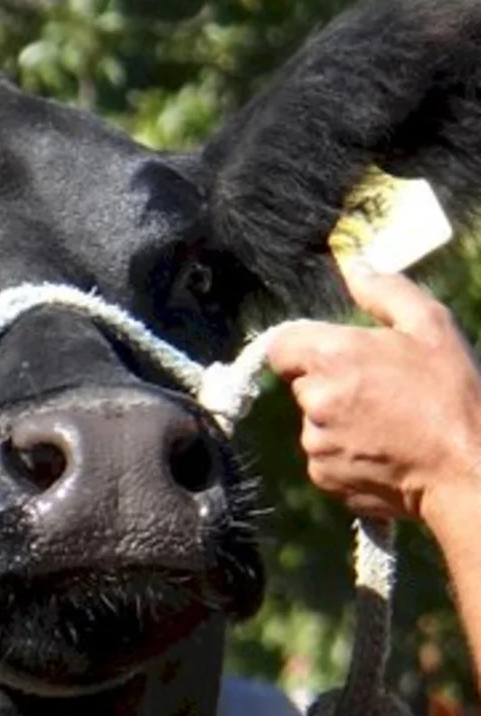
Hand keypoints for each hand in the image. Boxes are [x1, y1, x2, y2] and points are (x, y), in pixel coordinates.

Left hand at [266, 266, 480, 526]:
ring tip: (389, 423)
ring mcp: (315, 442)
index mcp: (330, 357)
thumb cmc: (452, 396)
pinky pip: (325, 455)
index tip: (337, 356)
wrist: (469, 472)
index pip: (281, 345)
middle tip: (380, 390)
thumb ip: (385, 291)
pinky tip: (385, 451)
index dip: (305, 347)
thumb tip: (355, 265)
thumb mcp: (430, 328)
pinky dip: (346, 453)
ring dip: (340, 419)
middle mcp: (314, 400)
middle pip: (301, 383)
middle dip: (330, 383)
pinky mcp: (323, 476)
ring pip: (314, 421)